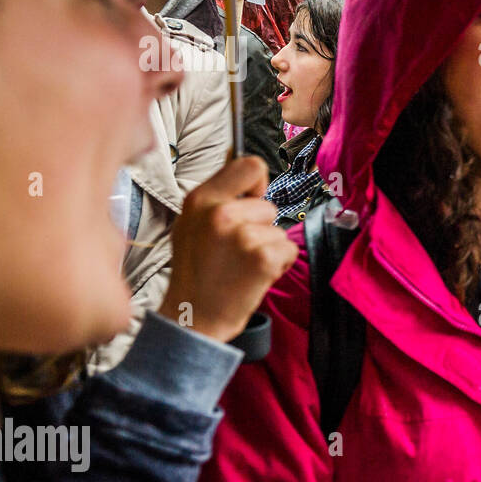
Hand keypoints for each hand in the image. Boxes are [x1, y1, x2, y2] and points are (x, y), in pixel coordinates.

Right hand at [158, 156, 298, 342]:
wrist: (193, 315)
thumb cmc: (196, 271)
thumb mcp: (191, 223)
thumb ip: (219, 197)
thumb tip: (251, 171)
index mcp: (201, 199)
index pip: (250, 165)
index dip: (257, 185)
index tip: (250, 202)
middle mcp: (220, 213)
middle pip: (269, 204)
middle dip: (261, 227)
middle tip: (237, 250)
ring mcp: (242, 236)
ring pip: (278, 229)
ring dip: (268, 248)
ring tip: (241, 265)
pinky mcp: (262, 258)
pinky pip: (288, 250)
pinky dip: (279, 264)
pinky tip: (254, 276)